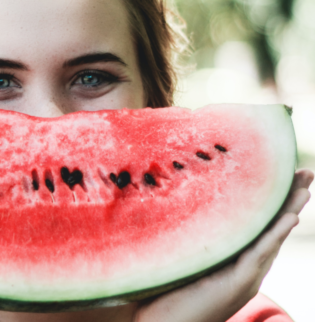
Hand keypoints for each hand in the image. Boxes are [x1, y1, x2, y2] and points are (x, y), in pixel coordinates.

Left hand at [133, 169, 312, 321]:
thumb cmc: (164, 290)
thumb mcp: (182, 254)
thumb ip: (190, 234)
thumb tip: (178, 197)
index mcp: (234, 259)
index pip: (260, 225)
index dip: (274, 200)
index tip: (285, 173)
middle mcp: (245, 267)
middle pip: (273, 228)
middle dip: (291, 199)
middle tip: (306, 172)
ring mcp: (245, 277)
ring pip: (273, 238)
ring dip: (291, 211)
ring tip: (306, 188)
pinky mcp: (238, 284)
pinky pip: (260, 254)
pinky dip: (275, 234)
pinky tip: (290, 216)